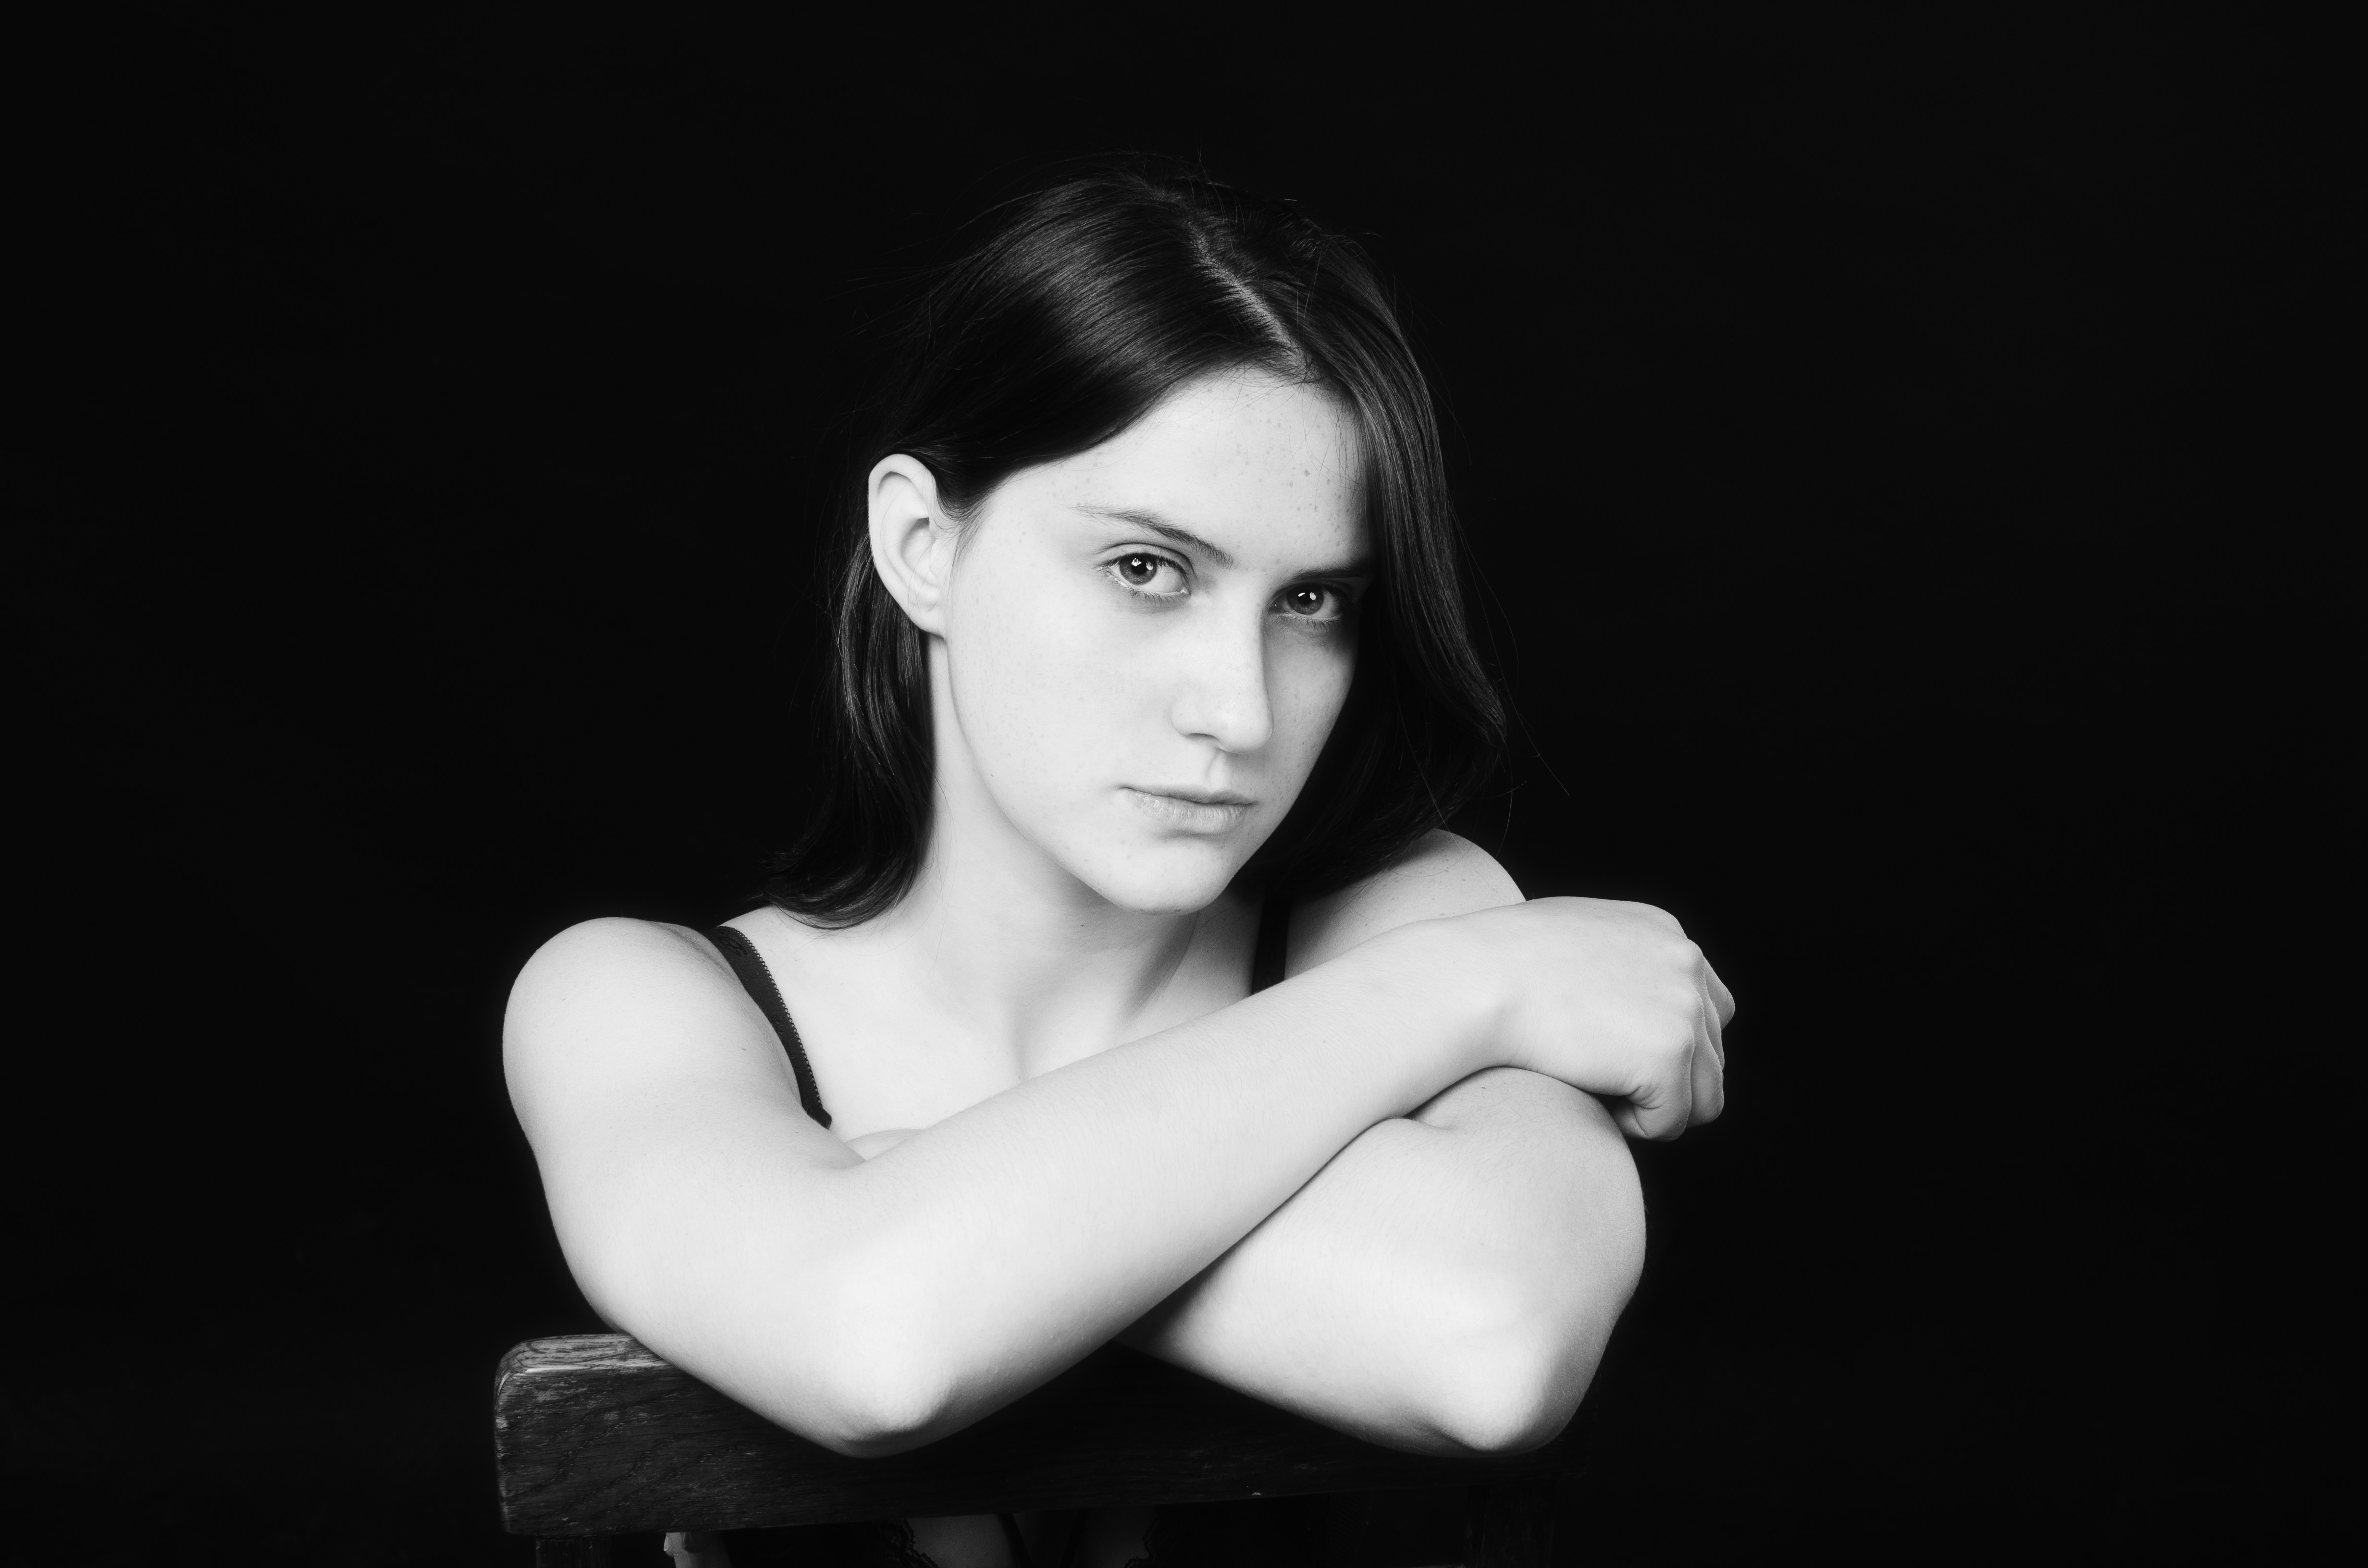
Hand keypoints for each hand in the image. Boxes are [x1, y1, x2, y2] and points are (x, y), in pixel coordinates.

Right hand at [1426, 897, 1732, 1138]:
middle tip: (1603, 1080)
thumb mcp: (1572, 939)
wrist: (1474, 979)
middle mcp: (1687, 962)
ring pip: (1704, 1096)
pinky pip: (1671, 1122)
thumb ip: (1617, 961)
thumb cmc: (1497, 964)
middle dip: (1665, 1082)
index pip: (1711, 1008)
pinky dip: (1634, 1126)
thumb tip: (1628, 1008)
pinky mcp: (1670, 1054)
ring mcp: (1684, 1008)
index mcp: (1666, 933)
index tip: (1617, 1057)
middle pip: (1714, 1055)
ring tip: (1597, 1090)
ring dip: (1654, 1107)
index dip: (1670, 1047)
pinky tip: (1589, 1096)